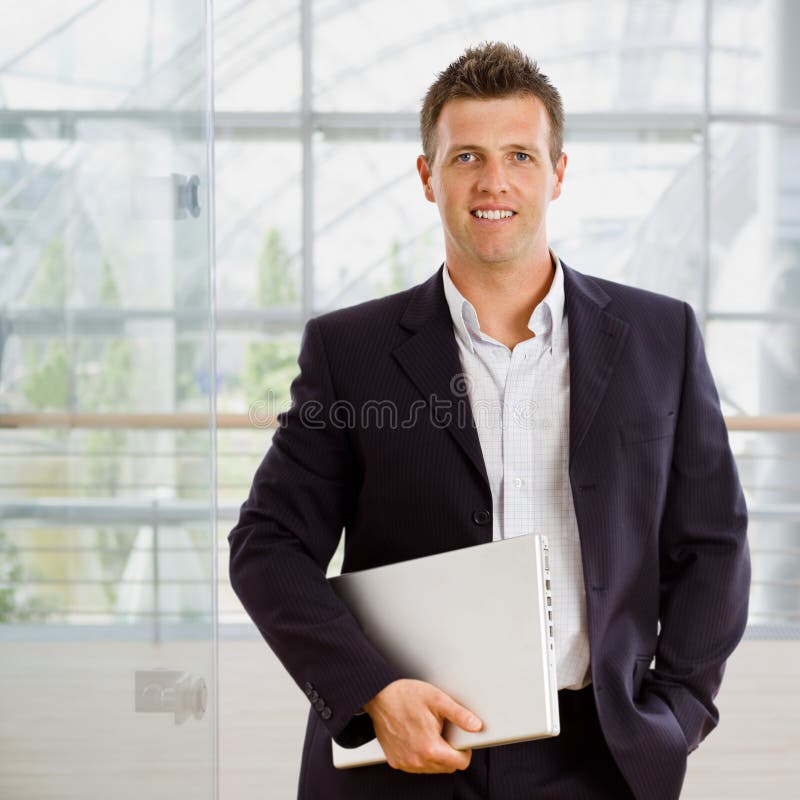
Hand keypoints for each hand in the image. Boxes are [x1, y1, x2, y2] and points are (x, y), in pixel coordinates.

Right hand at [362, 678, 482, 773]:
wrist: (378, 695)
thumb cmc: (405, 695)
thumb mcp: (437, 699)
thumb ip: (459, 714)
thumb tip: (476, 725)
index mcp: (430, 748)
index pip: (460, 763)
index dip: (465, 751)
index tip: (461, 741)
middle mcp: (416, 760)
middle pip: (447, 768)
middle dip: (451, 753)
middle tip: (444, 732)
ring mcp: (405, 762)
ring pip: (432, 768)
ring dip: (436, 755)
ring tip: (430, 732)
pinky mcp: (395, 761)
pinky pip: (416, 766)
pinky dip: (421, 756)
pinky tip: (418, 737)